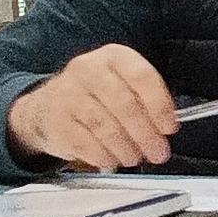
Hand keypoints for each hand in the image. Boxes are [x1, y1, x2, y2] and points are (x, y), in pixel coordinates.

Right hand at [8, 44, 175, 168]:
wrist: (48, 105)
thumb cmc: (96, 94)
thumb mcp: (122, 82)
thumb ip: (146, 98)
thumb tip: (165, 127)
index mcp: (113, 56)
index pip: (142, 77)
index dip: (159, 105)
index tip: (169, 127)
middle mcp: (88, 70)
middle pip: (124, 105)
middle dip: (146, 134)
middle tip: (158, 152)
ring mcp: (68, 95)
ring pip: (105, 126)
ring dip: (126, 148)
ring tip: (136, 157)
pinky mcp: (55, 121)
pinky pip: (85, 143)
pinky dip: (103, 155)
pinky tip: (113, 160)